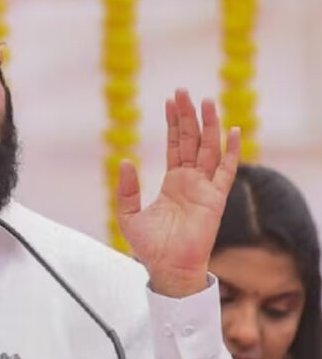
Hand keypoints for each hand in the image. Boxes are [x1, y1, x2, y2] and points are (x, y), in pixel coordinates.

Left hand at [116, 88, 239, 297]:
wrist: (167, 267)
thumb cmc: (150, 247)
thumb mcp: (129, 214)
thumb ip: (127, 188)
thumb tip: (124, 160)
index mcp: (173, 182)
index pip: (175, 145)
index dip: (173, 123)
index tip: (170, 101)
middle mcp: (191, 181)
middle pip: (192, 140)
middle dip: (188, 116)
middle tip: (183, 91)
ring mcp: (205, 188)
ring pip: (209, 149)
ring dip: (209, 125)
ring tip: (206, 101)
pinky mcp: (215, 199)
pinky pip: (226, 171)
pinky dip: (231, 151)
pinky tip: (233, 131)